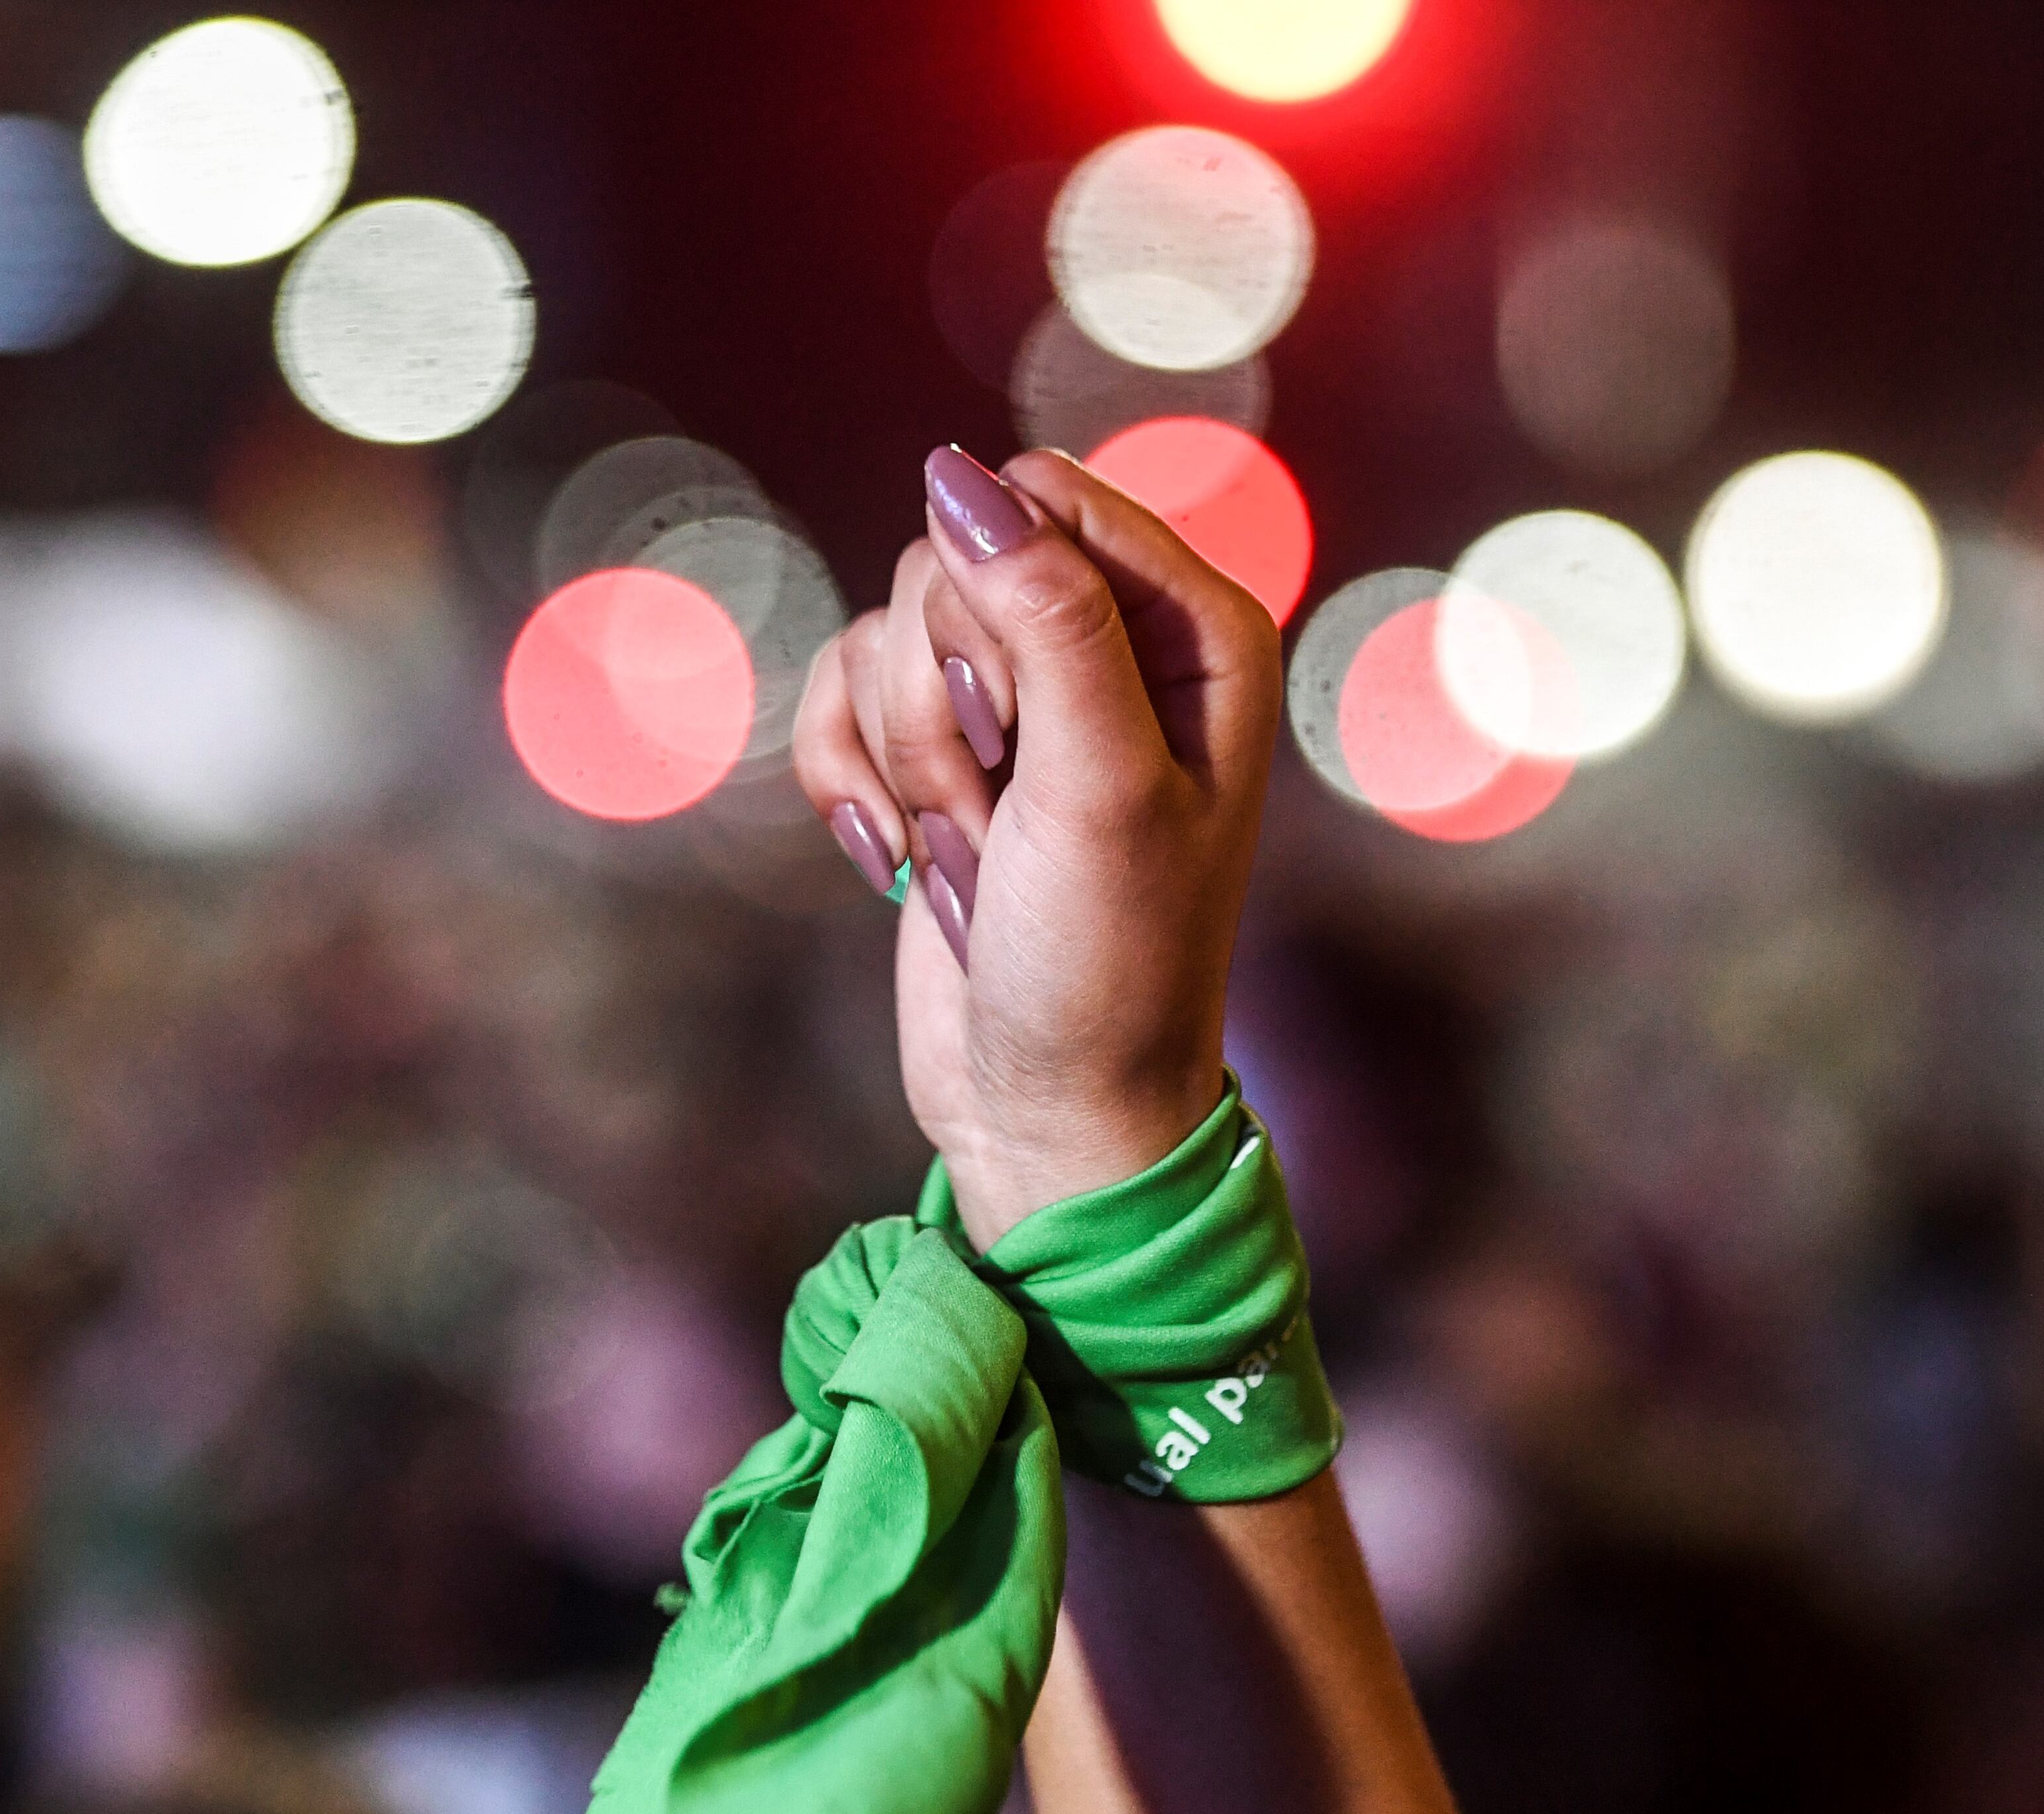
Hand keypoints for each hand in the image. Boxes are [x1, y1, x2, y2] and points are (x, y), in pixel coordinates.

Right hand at [794, 448, 1280, 1248]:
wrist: (1049, 1109)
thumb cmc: (1107, 962)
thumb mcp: (1097, 781)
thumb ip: (1047, 615)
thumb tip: (959, 475)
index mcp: (1200, 631)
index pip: (1045, 501)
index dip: (999, 599)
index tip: (1021, 724)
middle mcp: (1115, 646)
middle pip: (955, 559)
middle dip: (948, 698)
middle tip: (1002, 810)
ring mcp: (1022, 701)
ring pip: (890, 630)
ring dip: (906, 758)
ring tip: (971, 858)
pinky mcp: (941, 753)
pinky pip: (844, 693)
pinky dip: (854, 780)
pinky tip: (904, 865)